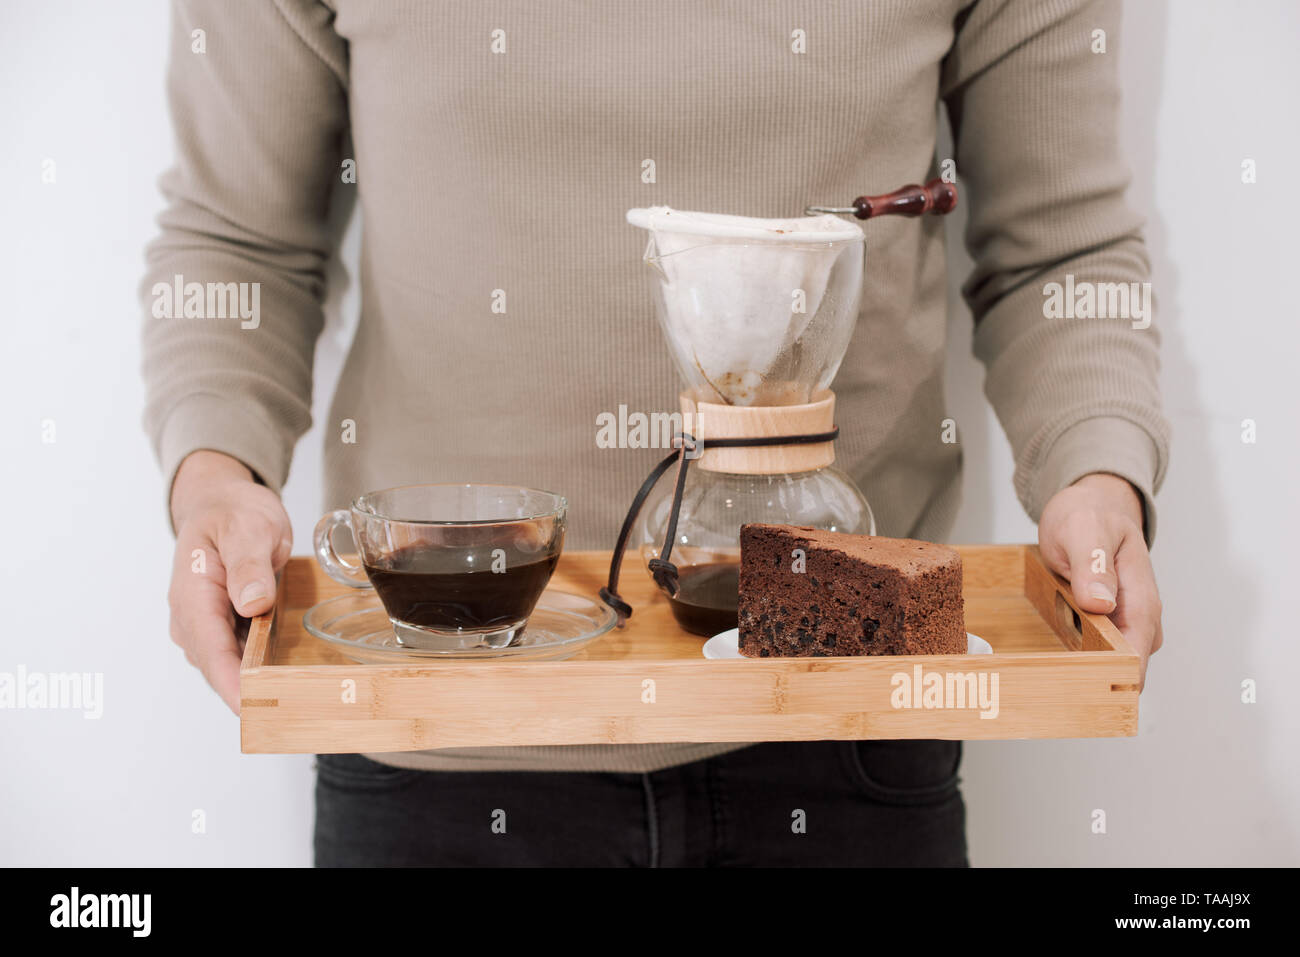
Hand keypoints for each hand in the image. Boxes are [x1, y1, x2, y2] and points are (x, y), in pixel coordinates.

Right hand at [168, 450, 292, 712]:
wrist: (223, 503)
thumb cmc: (234, 512)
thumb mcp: (250, 528)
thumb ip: (249, 564)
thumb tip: (251, 604)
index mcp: (193, 592)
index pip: (209, 649)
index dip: (230, 683)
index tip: (251, 709)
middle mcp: (191, 615)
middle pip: (216, 666)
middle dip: (245, 695)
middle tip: (285, 718)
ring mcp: (203, 623)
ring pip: (226, 665)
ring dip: (252, 686)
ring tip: (291, 707)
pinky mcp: (219, 626)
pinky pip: (236, 655)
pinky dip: (255, 669)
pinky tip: (284, 680)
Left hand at [1038, 473, 1162, 689]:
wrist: (1089, 507)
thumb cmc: (1089, 515)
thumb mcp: (1084, 528)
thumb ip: (1093, 562)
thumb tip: (1101, 602)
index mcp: (1141, 597)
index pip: (1137, 653)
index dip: (1116, 678)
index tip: (1087, 694)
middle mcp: (1138, 617)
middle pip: (1123, 668)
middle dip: (1093, 682)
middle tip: (1050, 691)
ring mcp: (1122, 623)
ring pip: (1106, 664)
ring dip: (1079, 672)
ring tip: (1043, 677)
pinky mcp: (1104, 626)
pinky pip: (1091, 652)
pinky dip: (1072, 657)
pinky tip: (1047, 658)